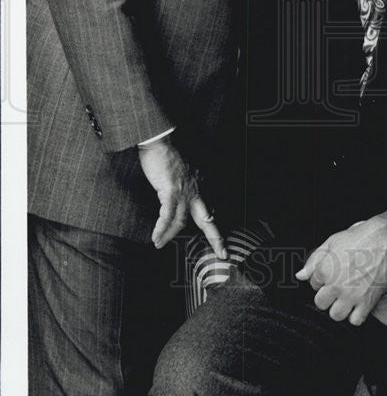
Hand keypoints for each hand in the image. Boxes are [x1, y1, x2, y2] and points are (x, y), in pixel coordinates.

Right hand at [137, 138, 226, 257]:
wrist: (160, 141)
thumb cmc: (168, 155)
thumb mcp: (183, 172)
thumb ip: (186, 186)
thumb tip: (181, 200)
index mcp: (200, 186)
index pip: (209, 209)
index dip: (214, 225)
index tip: (220, 240)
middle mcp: (196, 190)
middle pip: (208, 219)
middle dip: (216, 238)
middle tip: (223, 254)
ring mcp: (184, 192)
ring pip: (181, 221)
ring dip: (170, 235)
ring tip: (159, 244)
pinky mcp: (170, 191)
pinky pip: (166, 216)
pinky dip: (161, 229)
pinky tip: (156, 238)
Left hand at [295, 211, 386, 326]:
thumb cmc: (362, 237)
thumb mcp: (333, 241)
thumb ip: (314, 260)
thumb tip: (300, 275)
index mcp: (324, 270)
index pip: (313, 284)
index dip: (322, 278)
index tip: (332, 274)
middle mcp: (335, 285)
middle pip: (321, 303)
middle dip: (327, 296)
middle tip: (337, 287)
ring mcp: (351, 296)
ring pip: (335, 315)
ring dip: (339, 308)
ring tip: (346, 297)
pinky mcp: (367, 302)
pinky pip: (355, 320)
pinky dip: (356, 315)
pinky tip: (359, 304)